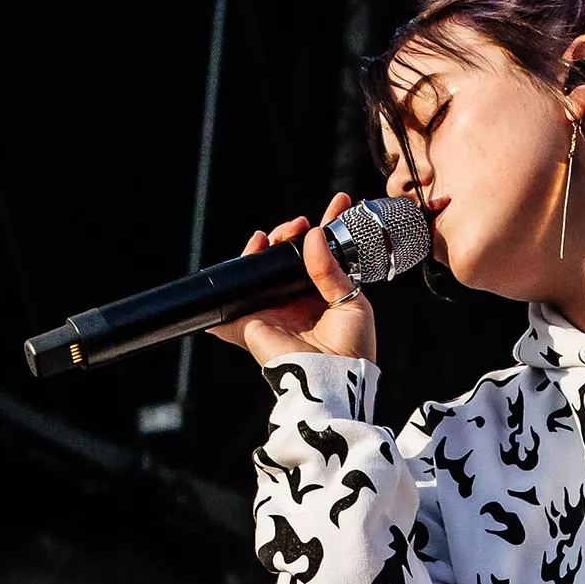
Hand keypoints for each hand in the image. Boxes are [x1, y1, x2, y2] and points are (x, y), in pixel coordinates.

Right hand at [203, 191, 377, 365]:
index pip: (320, 254)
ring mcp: (270, 309)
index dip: (327, 226)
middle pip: (285, 256)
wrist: (334, 380)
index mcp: (321, 295)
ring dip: (267, 245)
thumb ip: (331, 269)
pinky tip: (250, 250)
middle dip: (292, 232)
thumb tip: (314, 234)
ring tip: (284, 232)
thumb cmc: (351, 349)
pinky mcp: (249, 322)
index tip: (340, 202)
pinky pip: (232, 296)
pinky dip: (234, 273)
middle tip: (302, 222)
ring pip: (259, 268)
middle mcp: (294, 299)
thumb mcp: (352, 301)